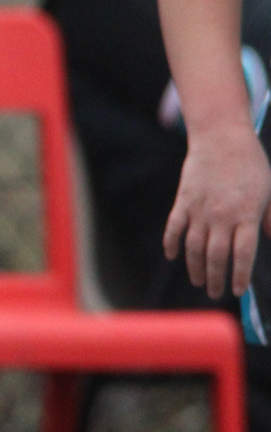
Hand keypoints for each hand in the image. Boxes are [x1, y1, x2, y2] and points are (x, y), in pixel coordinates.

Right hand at [164, 122, 270, 297]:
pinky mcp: (183, 201)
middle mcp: (222, 216)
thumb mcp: (270, 192)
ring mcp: (200, 209)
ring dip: (195, 268)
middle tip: (215, 293)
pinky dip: (172, 244)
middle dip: (215, 278)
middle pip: (216, 256)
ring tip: (198, 281)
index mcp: (247, 215)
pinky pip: (174, 228)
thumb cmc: (251, 165)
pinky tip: (173, 256)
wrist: (221, 138)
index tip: (238, 290)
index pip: (243, 254)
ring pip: (194, 247)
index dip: (240, 275)